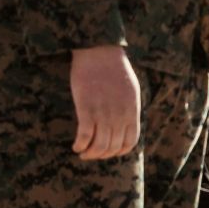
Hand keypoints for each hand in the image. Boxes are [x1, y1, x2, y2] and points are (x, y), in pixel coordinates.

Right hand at [71, 45, 141, 160]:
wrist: (100, 52)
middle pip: (113, 147)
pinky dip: (80, 145)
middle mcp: (120, 115)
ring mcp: (104, 113)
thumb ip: (129, 108)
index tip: (108, 152)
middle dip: (101, 155)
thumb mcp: (130, 90)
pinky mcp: (87, 108)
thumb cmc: (114, 69)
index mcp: (132, 111)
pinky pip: (85, 136)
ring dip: (90, 154)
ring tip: (82, 152)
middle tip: (90, 154)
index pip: (129, 143)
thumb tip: (125, 123)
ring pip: (99, 146)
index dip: (118, 152)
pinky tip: (76, 145)